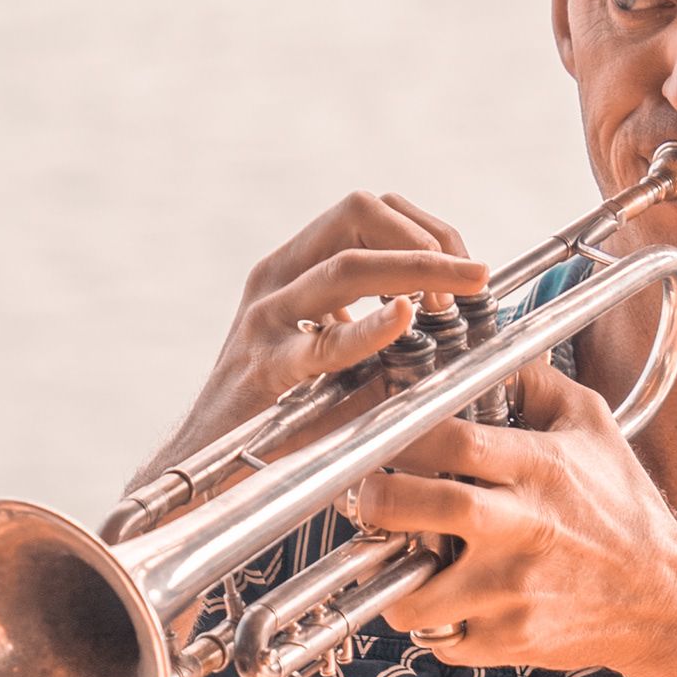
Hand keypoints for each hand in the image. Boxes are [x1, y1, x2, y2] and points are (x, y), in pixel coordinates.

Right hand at [139, 194, 491, 484]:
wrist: (202, 465)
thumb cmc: (275, 414)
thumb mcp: (328, 356)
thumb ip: (378, 334)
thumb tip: (457, 326)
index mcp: (294, 267)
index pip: (368, 211)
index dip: (426, 228)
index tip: (466, 269)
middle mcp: (276, 279)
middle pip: (359, 213)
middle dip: (430, 239)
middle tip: (474, 277)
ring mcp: (264, 319)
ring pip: (347, 264)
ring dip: (418, 269)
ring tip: (460, 291)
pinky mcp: (262, 369)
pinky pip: (323, 342)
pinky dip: (370, 328)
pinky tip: (404, 320)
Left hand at [347, 364, 676, 676]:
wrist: (665, 599)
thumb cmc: (625, 510)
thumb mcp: (594, 428)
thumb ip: (535, 383)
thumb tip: (484, 344)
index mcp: (540, 468)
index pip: (452, 439)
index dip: (398, 432)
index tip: (378, 434)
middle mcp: (524, 528)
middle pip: (418, 507)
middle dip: (373, 501)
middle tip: (370, 499)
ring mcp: (513, 591)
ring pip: (412, 593)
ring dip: (393, 579)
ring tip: (402, 561)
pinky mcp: (510, 639)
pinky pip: (440, 639)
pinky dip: (432, 624)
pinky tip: (448, 601)